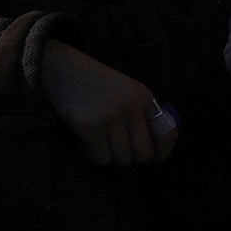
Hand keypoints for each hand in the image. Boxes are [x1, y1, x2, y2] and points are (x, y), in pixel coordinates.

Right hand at [36, 39, 175, 166]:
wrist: (62, 71)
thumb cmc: (94, 84)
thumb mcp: (126, 91)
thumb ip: (142, 114)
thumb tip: (153, 152)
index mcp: (144, 97)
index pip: (168, 134)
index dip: (162, 152)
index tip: (153, 159)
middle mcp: (132, 107)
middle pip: (144, 154)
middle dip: (131, 158)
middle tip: (117, 150)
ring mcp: (112, 117)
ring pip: (122, 159)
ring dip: (110, 157)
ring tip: (100, 141)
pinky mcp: (90, 127)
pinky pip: (101, 159)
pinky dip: (93, 155)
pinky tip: (86, 141)